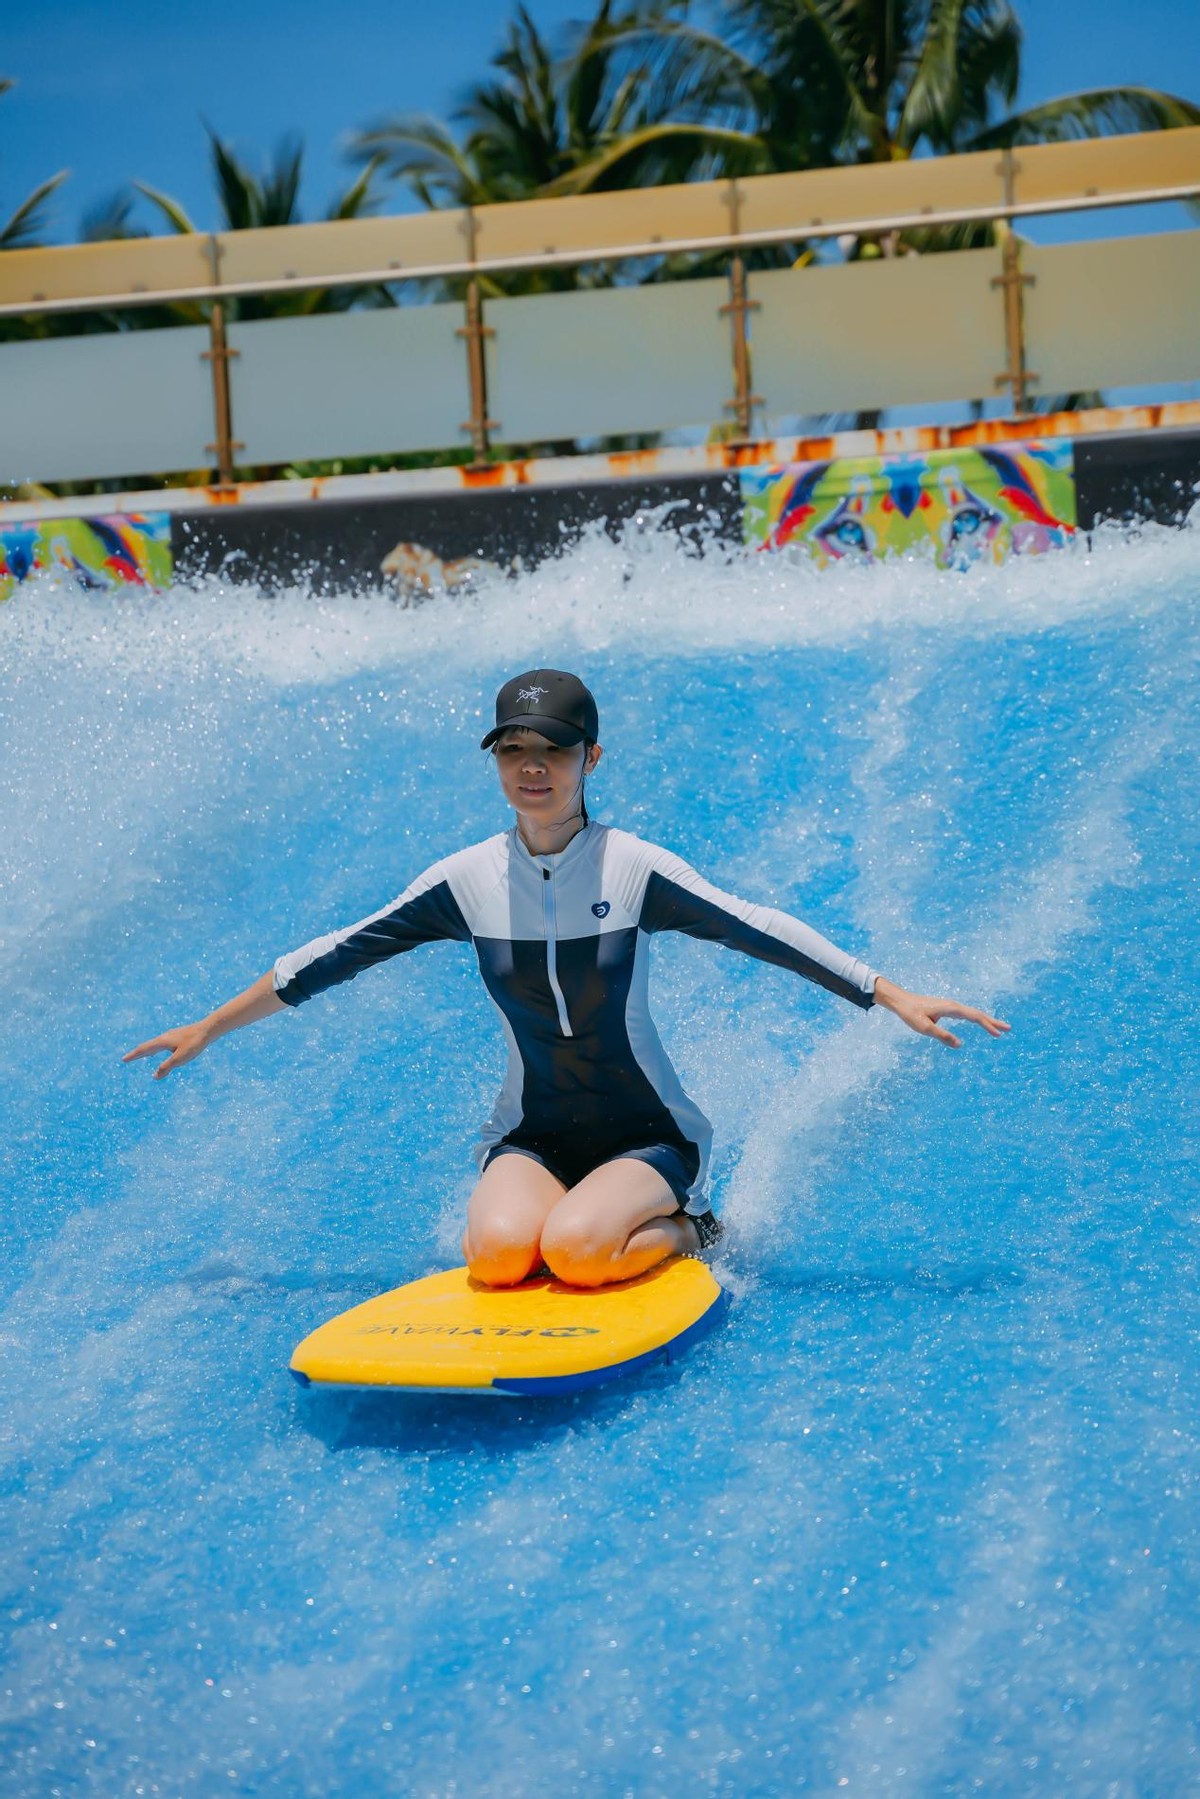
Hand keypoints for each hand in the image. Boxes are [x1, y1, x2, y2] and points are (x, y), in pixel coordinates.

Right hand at [122, 1021, 212, 1079]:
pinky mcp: (178, 1036)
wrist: (208, 1030)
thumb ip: (167, 1067)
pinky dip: (156, 1048)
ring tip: (141, 1055)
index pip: (144, 1050)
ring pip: (155, 1044)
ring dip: (146, 1050)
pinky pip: (162, 1043)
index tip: (123, 1059)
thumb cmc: (194, 1044)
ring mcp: (171, 1036)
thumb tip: (155, 1076)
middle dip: (137, 1053)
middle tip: (127, 1058)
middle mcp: (164, 1037)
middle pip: (147, 1046)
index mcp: (162, 1042)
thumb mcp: (180, 1058)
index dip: (133, 1056)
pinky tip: (160, 1049)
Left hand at [872, 977, 1009, 1048]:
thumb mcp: (925, 1028)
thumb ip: (942, 1036)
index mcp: (951, 1008)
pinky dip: (976, 1019)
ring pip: (973, 1013)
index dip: (987, 1025)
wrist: (901, 1001)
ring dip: (986, 1020)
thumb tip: (960, 1045)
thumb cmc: (911, 1014)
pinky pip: (966, 1014)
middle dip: (993, 1021)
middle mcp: (953, 1006)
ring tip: (999, 1028)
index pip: (974, 1017)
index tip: (999, 1033)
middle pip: (977, 1014)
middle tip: (1008, 1028)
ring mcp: (951, 1006)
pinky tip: (980, 1023)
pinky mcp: (947, 1009)